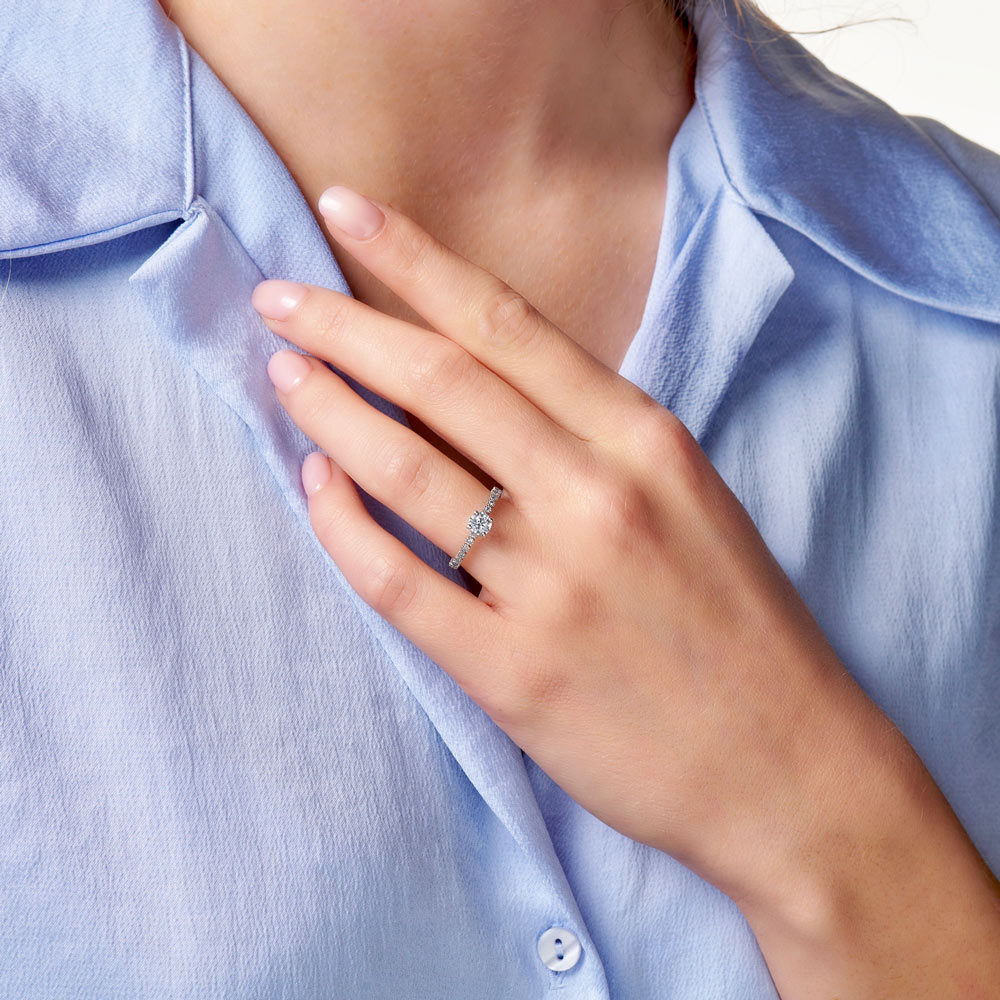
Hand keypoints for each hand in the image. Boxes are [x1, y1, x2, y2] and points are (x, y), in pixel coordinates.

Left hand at [249, 185, 915, 907]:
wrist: (789, 765)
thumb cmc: (738, 626)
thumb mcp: (685, 495)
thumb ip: (592, 435)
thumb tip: (481, 383)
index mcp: (643, 440)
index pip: (506, 323)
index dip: (414, 260)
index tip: (345, 211)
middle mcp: (595, 496)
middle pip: (441, 380)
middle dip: (344, 326)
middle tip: (278, 298)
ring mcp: (552, 585)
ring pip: (407, 470)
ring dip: (330, 413)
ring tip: (284, 377)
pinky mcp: (513, 671)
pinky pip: (399, 582)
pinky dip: (342, 528)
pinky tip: (314, 488)